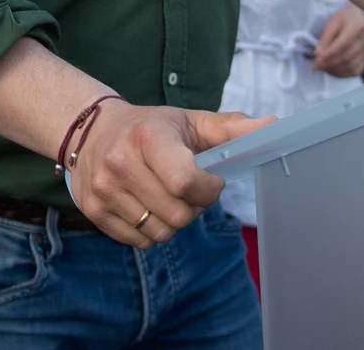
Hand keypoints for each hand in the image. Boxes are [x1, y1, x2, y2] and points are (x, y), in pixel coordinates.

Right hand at [68, 103, 272, 248]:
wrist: (90, 130)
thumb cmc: (151, 128)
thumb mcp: (190, 121)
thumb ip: (232, 128)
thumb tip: (273, 127)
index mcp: (148, 137)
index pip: (186, 183)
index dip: (208, 190)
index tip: (211, 179)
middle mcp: (120, 163)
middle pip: (178, 216)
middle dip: (193, 207)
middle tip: (187, 189)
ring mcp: (103, 189)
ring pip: (160, 233)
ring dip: (172, 221)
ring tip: (165, 196)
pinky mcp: (93, 210)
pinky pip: (139, 242)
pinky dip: (151, 231)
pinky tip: (146, 205)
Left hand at [312, 5, 363, 77]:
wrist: (361, 18)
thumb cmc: (345, 19)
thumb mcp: (332, 22)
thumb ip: (325, 38)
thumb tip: (318, 55)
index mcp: (357, 27)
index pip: (342, 45)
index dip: (328, 55)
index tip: (316, 60)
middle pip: (346, 58)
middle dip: (329, 64)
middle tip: (316, 66)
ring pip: (351, 67)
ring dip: (334, 71)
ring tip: (322, 68)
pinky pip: (356, 71)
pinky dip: (343, 74)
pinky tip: (332, 71)